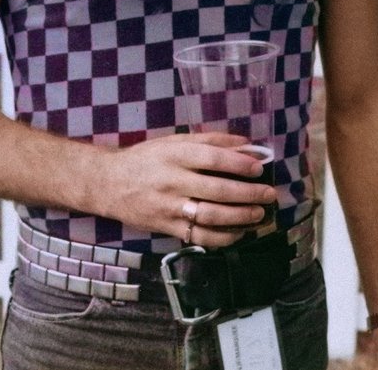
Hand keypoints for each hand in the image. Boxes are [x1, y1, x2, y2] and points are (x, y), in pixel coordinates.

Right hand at [96, 133, 274, 246]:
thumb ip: (209, 141)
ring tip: (259, 214)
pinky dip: (223, 236)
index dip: (238, 164)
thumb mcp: (174, 141)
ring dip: (240, 217)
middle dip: (247, 193)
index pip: (211, 159)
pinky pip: (199, 235)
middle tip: (268, 194)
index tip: (259, 168)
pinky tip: (239, 232)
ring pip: (210, 216)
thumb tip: (246, 145)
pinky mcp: (166, 227)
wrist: (109, 183)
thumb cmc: (147, 158)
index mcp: (174, 154)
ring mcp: (169, 207)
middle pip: (216, 189)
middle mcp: (172, 180)